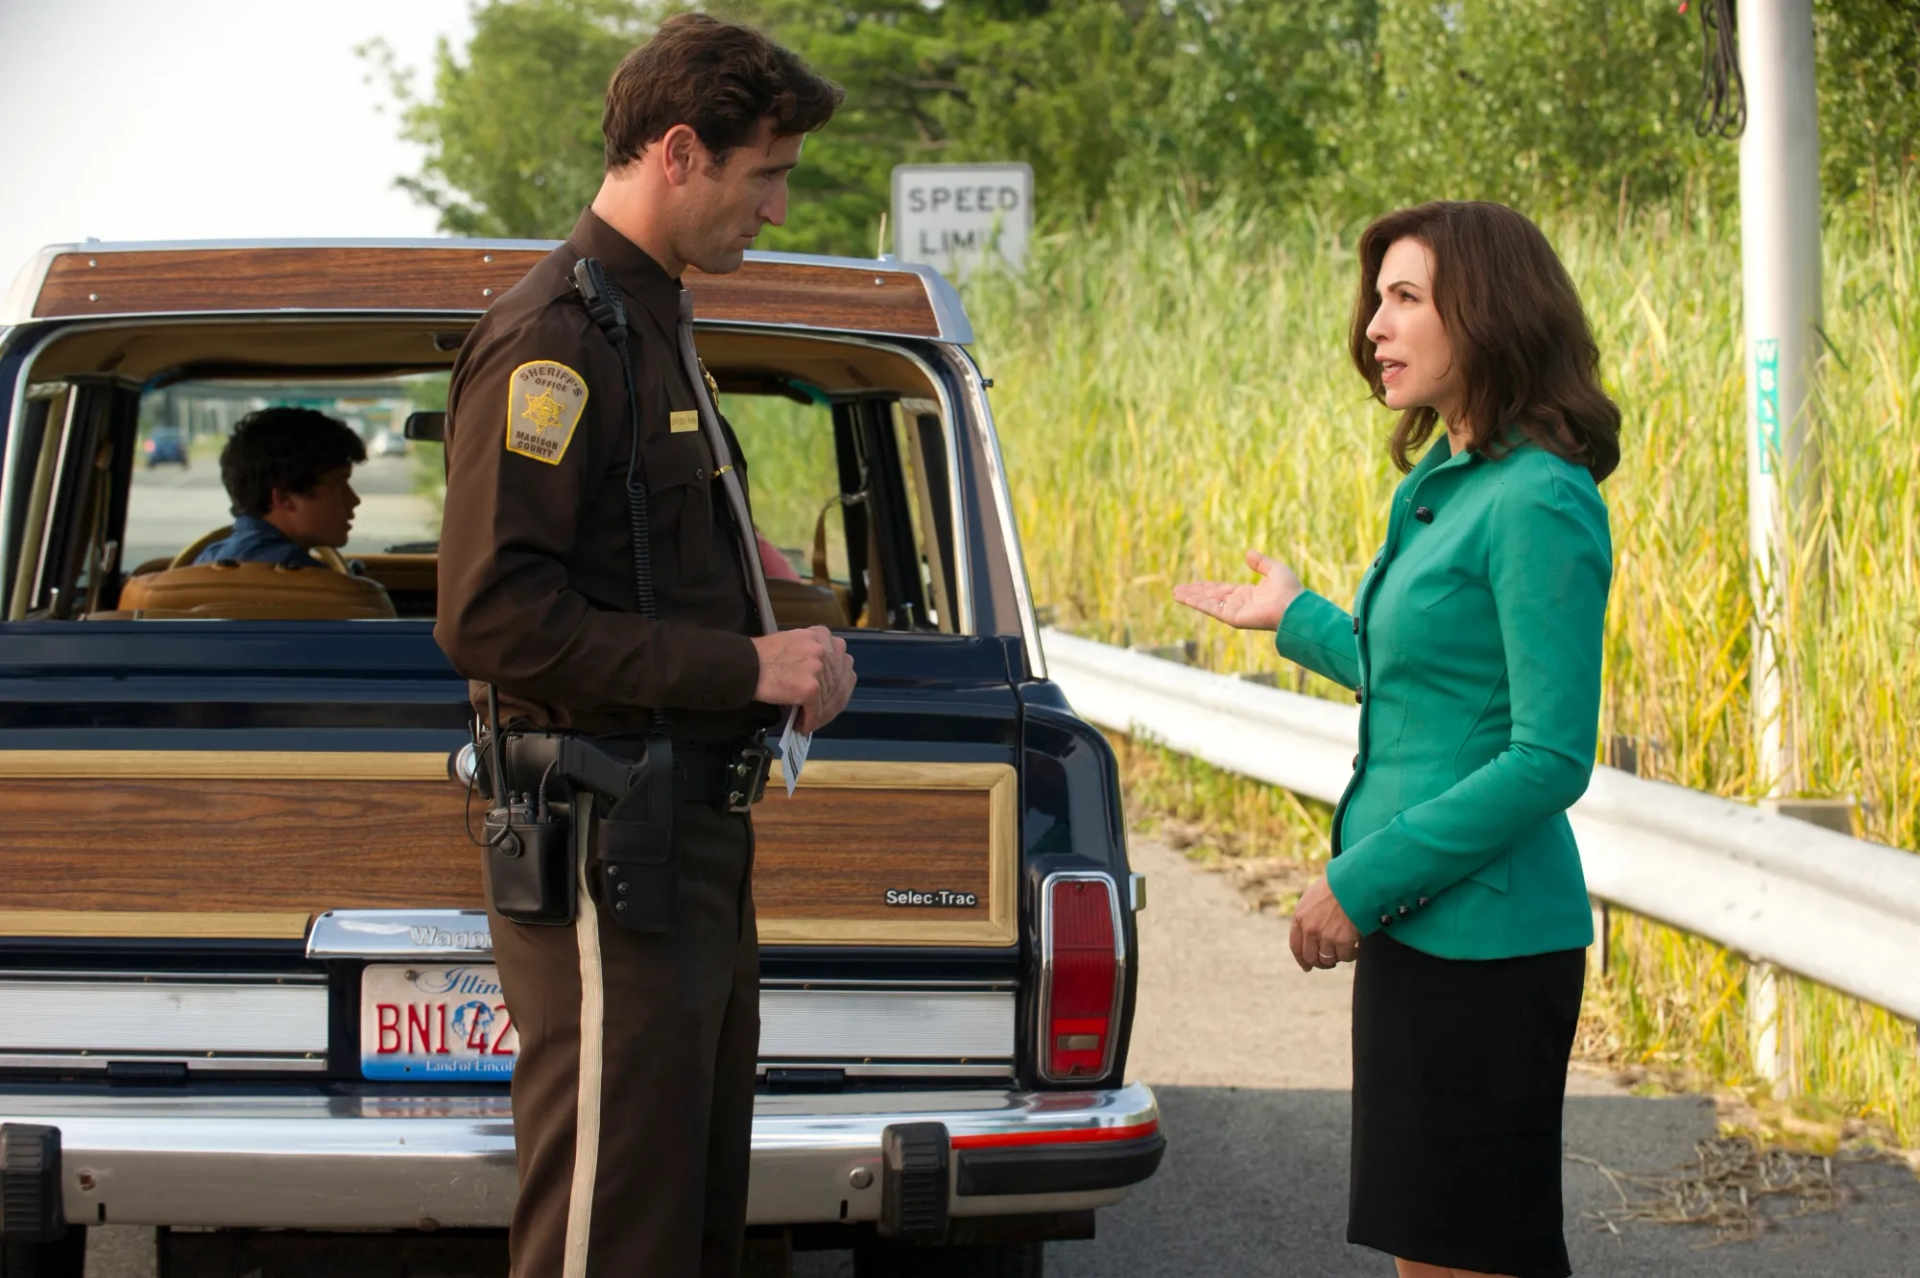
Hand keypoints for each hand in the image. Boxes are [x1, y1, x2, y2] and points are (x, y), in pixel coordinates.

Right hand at [751, 625, 855, 732]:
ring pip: (828, 699)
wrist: (746, 665)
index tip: (829, 694)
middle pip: (838, 683)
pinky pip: (816, 711)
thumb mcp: (796, 640)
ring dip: (819, 714)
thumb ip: (814, 651)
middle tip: (818, 712)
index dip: (837, 683)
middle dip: (829, 701)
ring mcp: (819, 669)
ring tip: (808, 721)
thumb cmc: (764, 654)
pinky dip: (810, 721)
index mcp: (823, 636)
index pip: (843, 663)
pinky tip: (802, 726)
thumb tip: (824, 674)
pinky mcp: (811, 688)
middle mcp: (824, 650)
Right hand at [1173, 549, 1304, 630]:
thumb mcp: (1275, 569)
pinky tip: (1184, 597)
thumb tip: (1248, 553)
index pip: (1222, 590)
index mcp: (1248, 594)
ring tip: (1175, 592)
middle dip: (1194, 592)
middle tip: (1177, 589)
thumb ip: (1261, 562)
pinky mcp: (1231, 617)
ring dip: (1190, 597)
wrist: (1294, 606)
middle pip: (1211, 596)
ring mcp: (1234, 611)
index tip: (1194, 584)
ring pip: (1207, 602)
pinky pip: (1210, 608)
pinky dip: (1196, 602)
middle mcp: (1238, 604)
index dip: (1207, 586)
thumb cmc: (1289, 590)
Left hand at [1289, 875, 1360, 971]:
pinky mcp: (1342, 940)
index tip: (1306, 967)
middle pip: (1311, 957)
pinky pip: (1345, 957)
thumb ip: (1309, 915)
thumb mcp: (1313, 897)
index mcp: (1299, 917)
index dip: (1301, 959)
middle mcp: (1309, 929)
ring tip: (1346, 951)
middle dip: (1321, 963)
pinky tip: (1356, 948)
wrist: (1353, 881)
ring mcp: (1325, 936)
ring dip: (1337, 958)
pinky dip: (1351, 955)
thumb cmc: (1337, 885)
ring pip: (1328, 960)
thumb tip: (1312, 933)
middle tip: (1330, 963)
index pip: (1295, 946)